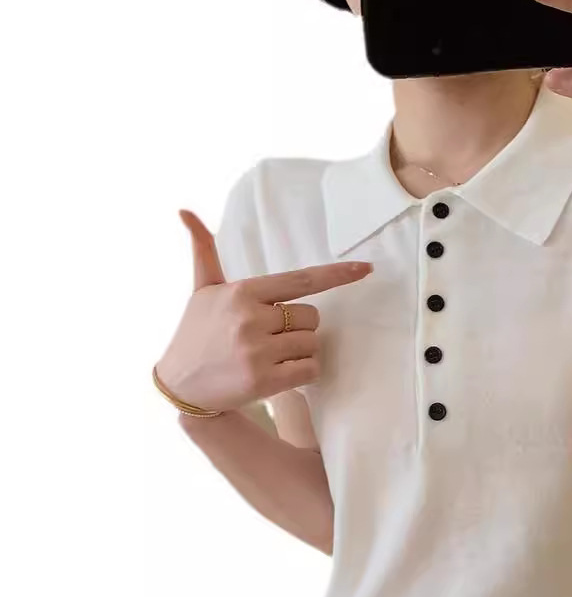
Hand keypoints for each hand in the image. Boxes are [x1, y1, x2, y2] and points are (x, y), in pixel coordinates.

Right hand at [156, 209, 371, 412]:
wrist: (181, 385)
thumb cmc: (198, 333)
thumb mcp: (201, 290)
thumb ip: (203, 251)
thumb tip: (185, 210)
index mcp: (242, 292)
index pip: (301, 279)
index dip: (336, 274)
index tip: (364, 269)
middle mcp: (250, 319)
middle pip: (312, 317)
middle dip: (300, 327)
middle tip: (271, 337)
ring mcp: (257, 351)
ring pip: (312, 344)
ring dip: (301, 352)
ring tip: (270, 356)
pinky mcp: (264, 381)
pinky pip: (310, 370)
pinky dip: (302, 373)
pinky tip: (278, 374)